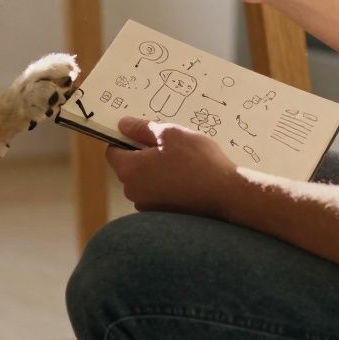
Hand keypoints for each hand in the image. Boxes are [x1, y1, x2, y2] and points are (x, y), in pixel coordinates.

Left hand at [105, 117, 239, 217]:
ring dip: (157, 171)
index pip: (112, 151)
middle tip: (169, 146)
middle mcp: (133, 192)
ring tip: (182, 163)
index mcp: (129, 170)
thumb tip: (123, 124)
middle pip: (129, 167)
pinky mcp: (163, 215)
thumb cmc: (197, 162)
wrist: (226, 194)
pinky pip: (158, 194)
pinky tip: (187, 179)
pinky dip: (167, 185)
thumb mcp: (170, 134)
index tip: (142, 133)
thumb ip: (142, 128)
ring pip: (145, 181)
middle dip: (144, 155)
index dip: (125, 139)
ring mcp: (148, 206)